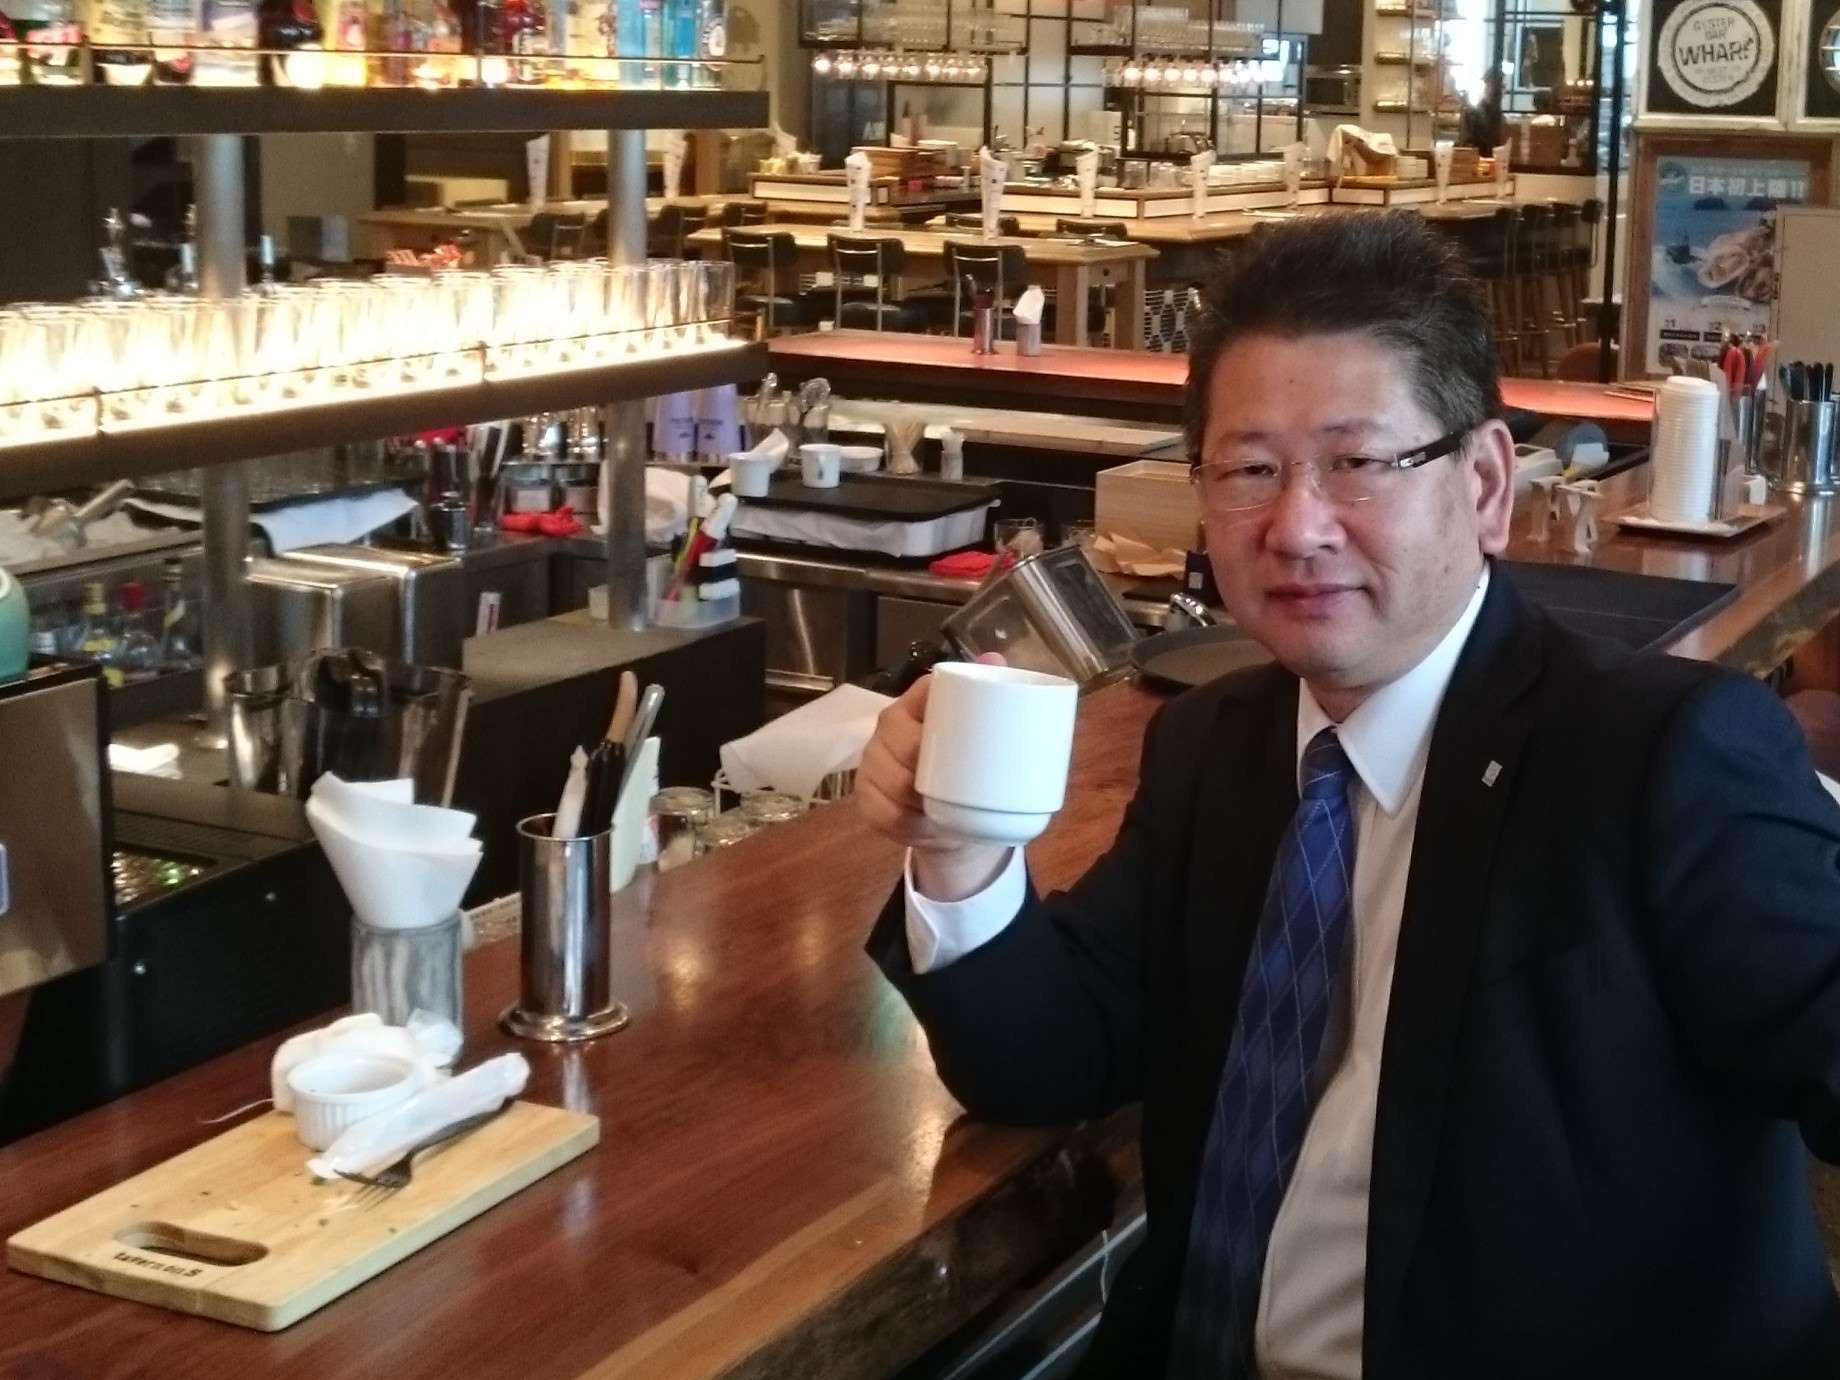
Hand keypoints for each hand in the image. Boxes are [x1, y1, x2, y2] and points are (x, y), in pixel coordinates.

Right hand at [856, 657, 1010, 900]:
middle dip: (929, 769)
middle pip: (903, 745)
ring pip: (891, 782)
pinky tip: (923, 827)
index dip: (940, 716)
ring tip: (943, 810)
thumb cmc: (965, 763)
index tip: (964, 738)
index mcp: (916, 703)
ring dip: (918, 801)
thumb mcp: (980, 732)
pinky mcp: (865, 798)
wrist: (950, 815)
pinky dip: (906, 824)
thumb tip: (993, 657)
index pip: (922, 697)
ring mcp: (871, 763)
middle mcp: (888, 727)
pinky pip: (882, 813)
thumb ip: (988, 694)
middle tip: (961, 787)